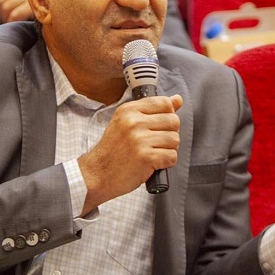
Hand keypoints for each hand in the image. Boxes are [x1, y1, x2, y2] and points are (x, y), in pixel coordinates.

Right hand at [78, 94, 182, 213]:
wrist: (97, 174)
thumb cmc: (113, 149)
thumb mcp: (127, 122)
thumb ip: (153, 110)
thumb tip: (178, 99)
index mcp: (129, 110)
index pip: (164, 103)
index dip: (167, 115)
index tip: (158, 125)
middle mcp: (134, 122)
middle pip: (173, 121)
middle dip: (169, 133)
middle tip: (155, 143)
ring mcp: (139, 139)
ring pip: (175, 139)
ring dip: (168, 149)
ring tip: (153, 153)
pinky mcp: (145, 157)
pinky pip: (171, 156)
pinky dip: (166, 163)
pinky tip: (153, 163)